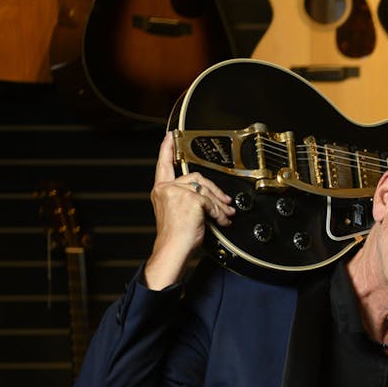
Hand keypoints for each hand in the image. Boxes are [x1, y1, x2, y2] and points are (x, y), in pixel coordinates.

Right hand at [144, 132, 234, 289]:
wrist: (173, 250)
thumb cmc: (176, 237)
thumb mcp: (179, 213)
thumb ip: (188, 200)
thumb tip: (213, 199)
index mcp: (161, 190)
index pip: (164, 164)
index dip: (167, 148)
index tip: (171, 136)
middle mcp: (166, 188)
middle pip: (197, 178)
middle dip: (214, 190)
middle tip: (226, 201)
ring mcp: (177, 192)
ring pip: (207, 191)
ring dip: (220, 204)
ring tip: (226, 215)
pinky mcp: (191, 199)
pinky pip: (212, 203)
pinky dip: (220, 214)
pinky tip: (221, 222)